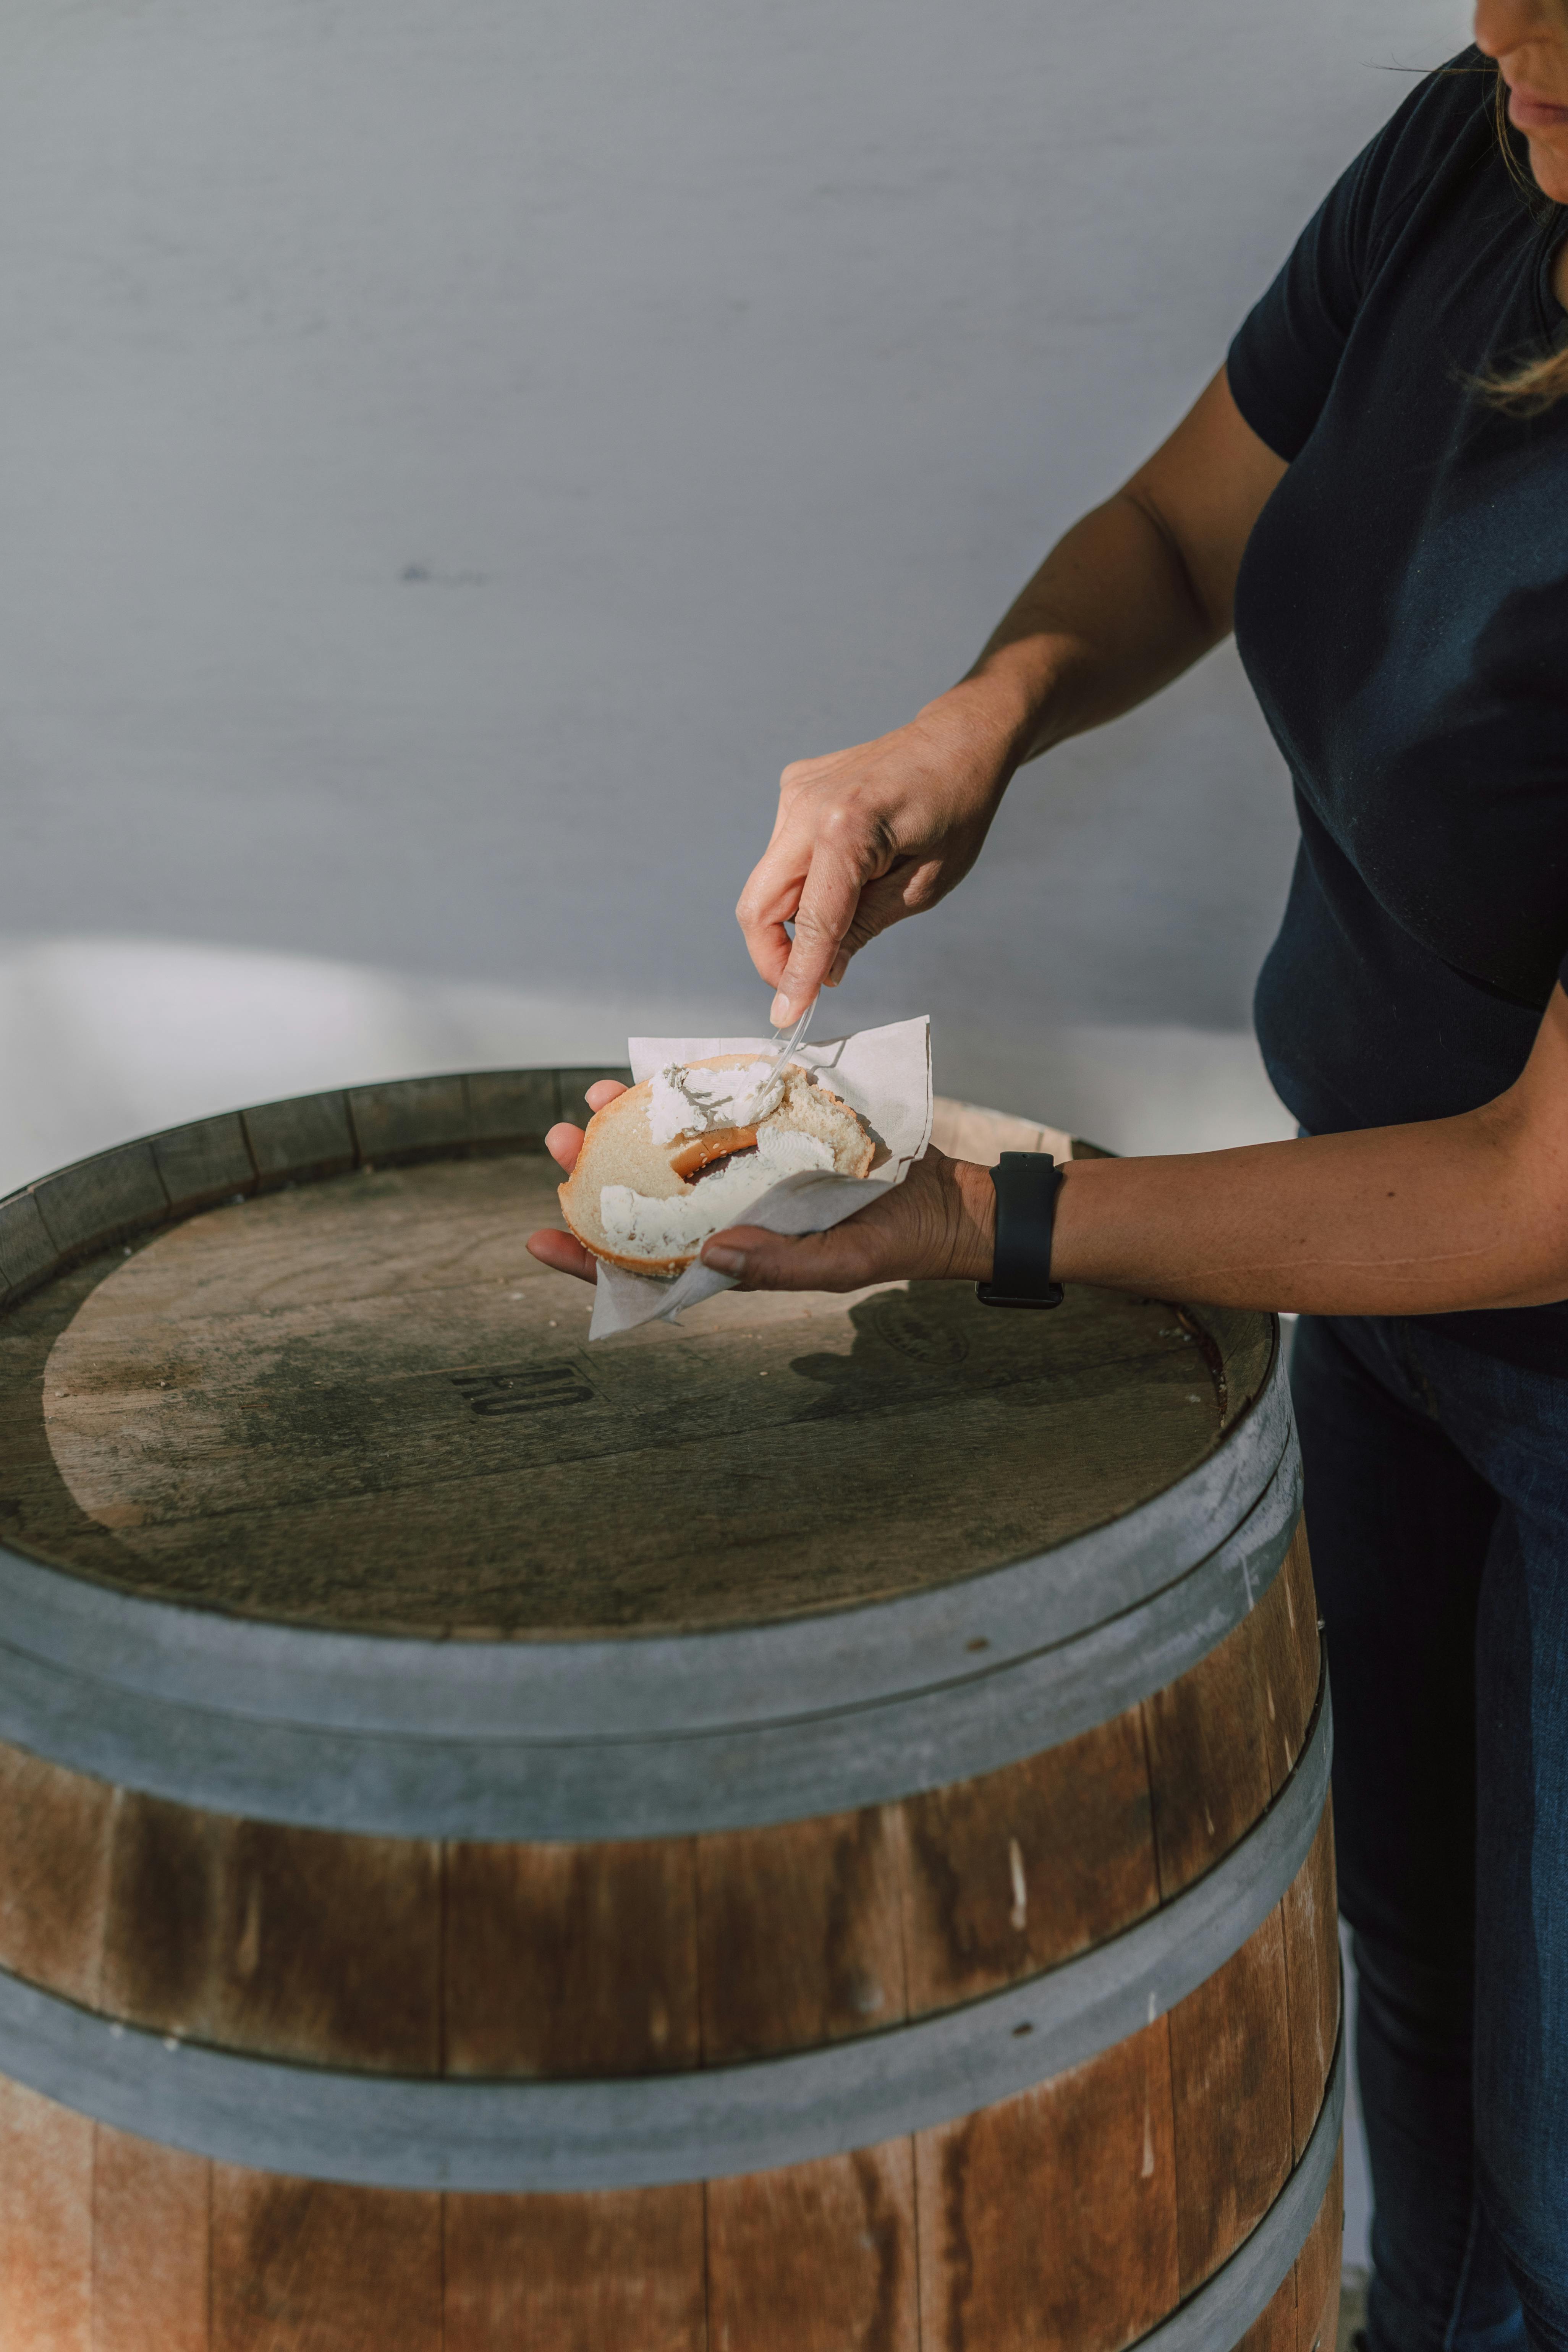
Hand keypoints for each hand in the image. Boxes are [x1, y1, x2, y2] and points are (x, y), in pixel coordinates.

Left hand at [526, 1091, 995, 1295]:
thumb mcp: (840, 1265)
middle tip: (559, 1141)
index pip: (643, 1267)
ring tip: (593, 1096)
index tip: (536, 1238)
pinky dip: (683, 1095)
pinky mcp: (772, 1136)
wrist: (947, 1202)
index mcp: (732, 1257)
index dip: (586, 1259)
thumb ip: (775, 1266)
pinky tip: (656, 1073)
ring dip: (627, 1126)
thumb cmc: (896, 1243)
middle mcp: (728, 1214)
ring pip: (668, 1152)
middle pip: (642, 1200)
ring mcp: (747, 1174)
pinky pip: (715, 1115)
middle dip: (593, 1173)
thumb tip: (707, 1254)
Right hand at [736, 685, 1021, 1024]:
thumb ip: (865, 927)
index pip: (811, 921)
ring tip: (849, 911)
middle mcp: (807, 807)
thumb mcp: (924, 885)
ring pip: (767, 883)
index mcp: (848, 829)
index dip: (796, 976)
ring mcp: (794, 793)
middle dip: (774, 955)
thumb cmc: (956, 810)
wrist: (957, 740)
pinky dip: (803, 881)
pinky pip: (782, 855)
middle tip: (804, 985)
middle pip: (759, 904)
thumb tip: (824, 973)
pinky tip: (847, 870)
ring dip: (794, 916)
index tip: (786, 1017)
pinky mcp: (793, 788)